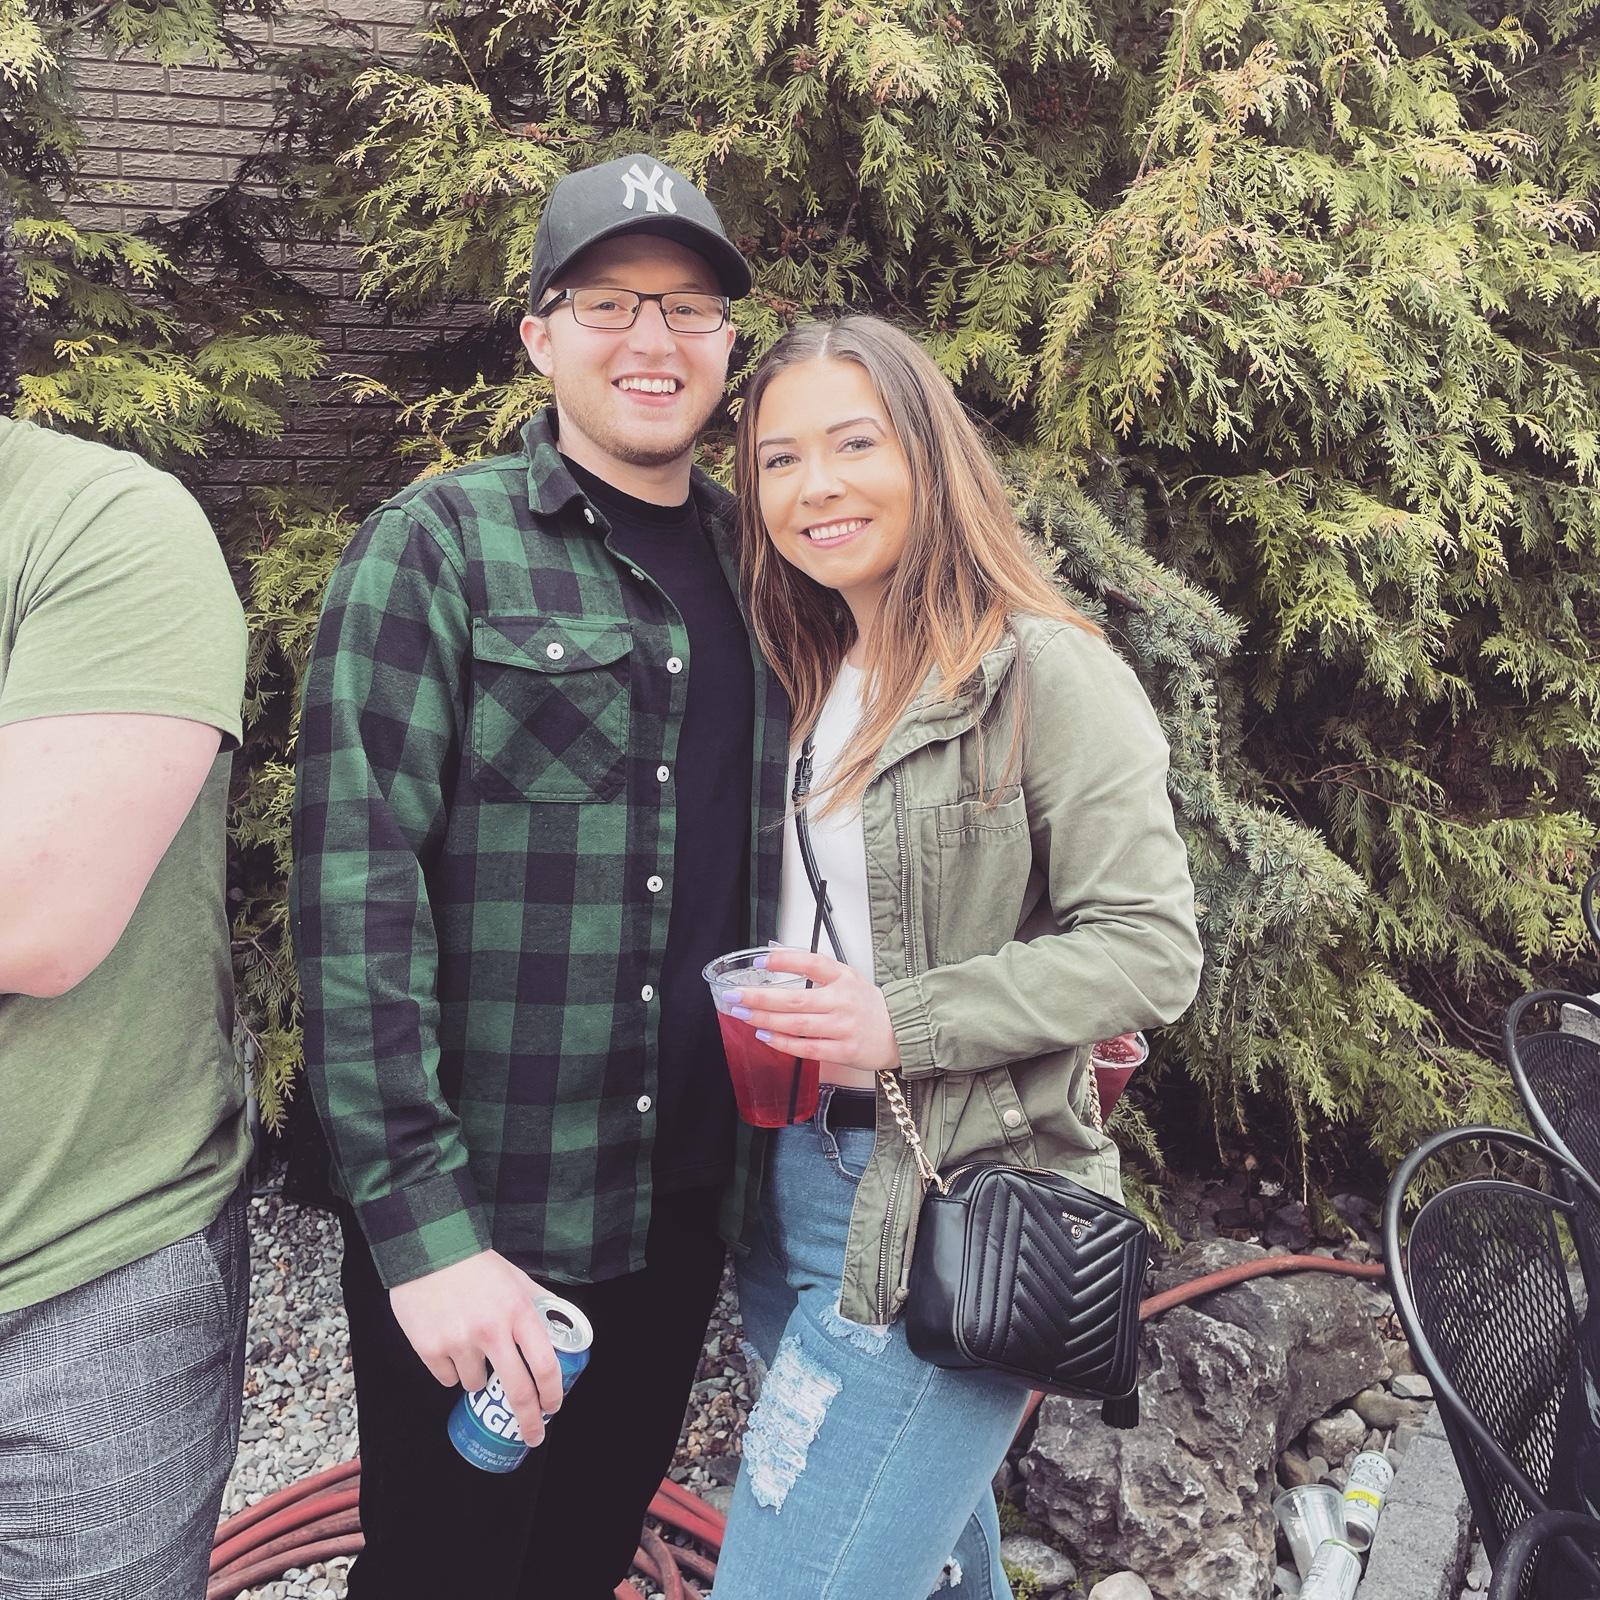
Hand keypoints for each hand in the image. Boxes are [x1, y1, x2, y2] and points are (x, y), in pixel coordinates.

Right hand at [389, 1250, 563, 1443]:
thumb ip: (538, 1302)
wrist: (428, 1248)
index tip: (553, 1408)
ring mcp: (460, 1342)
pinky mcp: (430, 1349)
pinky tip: (448, 1342)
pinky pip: (448, 1379)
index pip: (545, 1364)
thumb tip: (561, 1323)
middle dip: (528, 1421)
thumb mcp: (516, 1278)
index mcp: (518, 1311)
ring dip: (476, 1377)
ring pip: (475, 1386)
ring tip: (469, 1345)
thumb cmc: (475, 1264)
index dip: (553, 1393)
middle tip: (531, 1435)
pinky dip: (451, 1369)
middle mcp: (492, 1330)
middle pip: (517, 1392)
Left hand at [730, 950, 900, 1071]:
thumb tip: (775, 951)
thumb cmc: (867, 1005)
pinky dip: (783, 1043)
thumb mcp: (846, 976)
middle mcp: (842, 1001)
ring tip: (743, 1015)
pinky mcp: (843, 1051)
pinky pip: (807, 1048)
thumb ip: (813, 965)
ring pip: (797, 1025)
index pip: (811, 962)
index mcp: (843, 978)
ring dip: (766, 1021)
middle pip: (795, 999)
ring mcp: (843, 1028)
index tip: (759, 960)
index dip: (784, 960)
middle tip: (735, 995)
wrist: (901, 1031)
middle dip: (760, 998)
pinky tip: (765, 1037)